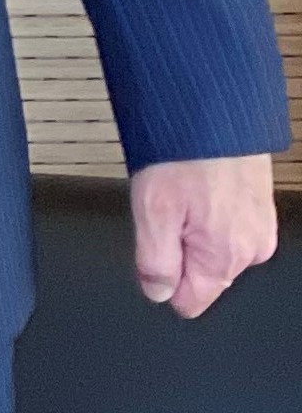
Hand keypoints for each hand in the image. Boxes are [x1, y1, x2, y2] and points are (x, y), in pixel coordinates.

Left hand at [129, 155, 279, 318]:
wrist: (217, 110)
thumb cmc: (185, 154)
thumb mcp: (153, 213)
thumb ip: (155, 264)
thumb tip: (158, 293)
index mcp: (224, 258)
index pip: (190, 302)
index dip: (163, 281)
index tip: (155, 251)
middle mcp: (251, 249)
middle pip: (201, 275)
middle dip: (178, 250)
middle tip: (168, 209)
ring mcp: (259, 227)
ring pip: (213, 249)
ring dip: (193, 228)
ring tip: (184, 192)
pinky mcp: (260, 207)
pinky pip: (227, 225)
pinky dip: (210, 210)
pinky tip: (199, 185)